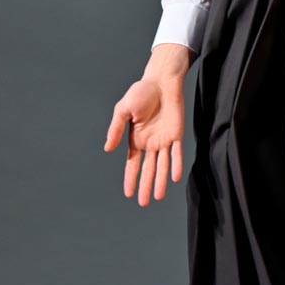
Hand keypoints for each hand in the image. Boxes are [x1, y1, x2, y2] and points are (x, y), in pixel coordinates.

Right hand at [103, 74, 186, 204]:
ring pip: (162, 165)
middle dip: (145, 186)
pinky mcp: (177, 134)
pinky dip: (175, 165)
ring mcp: (164, 140)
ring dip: (160, 181)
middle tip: (144, 203)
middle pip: (148, 169)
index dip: (131, 179)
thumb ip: (116, 130)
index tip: (129, 194)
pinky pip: (177, 153)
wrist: (161, 81)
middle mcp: (150, 143)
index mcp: (136, 139)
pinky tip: (173, 178)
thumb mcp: (122, 110)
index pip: (133, 164)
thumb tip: (107, 149)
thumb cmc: (141, 92)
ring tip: (157, 196)